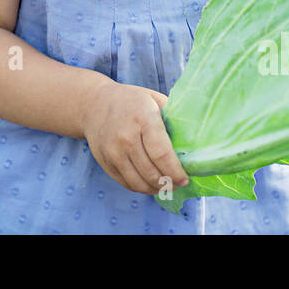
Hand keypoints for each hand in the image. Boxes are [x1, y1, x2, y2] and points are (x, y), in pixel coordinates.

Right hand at [80, 78, 189, 195]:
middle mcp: (125, 137)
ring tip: (166, 186)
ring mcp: (112, 152)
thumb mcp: (154, 99)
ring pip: (139, 182)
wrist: (94, 104)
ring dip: (156, 189)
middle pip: (152, 172)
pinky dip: (141, 187)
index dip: (176, 171)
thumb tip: (194, 141)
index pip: (162, 154)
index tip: (186, 178)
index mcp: (142, 119)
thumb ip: (172, 118)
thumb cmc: (131, 101)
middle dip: (169, 183)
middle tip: (179, 184)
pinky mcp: (104, 162)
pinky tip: (150, 184)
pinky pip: (126, 183)